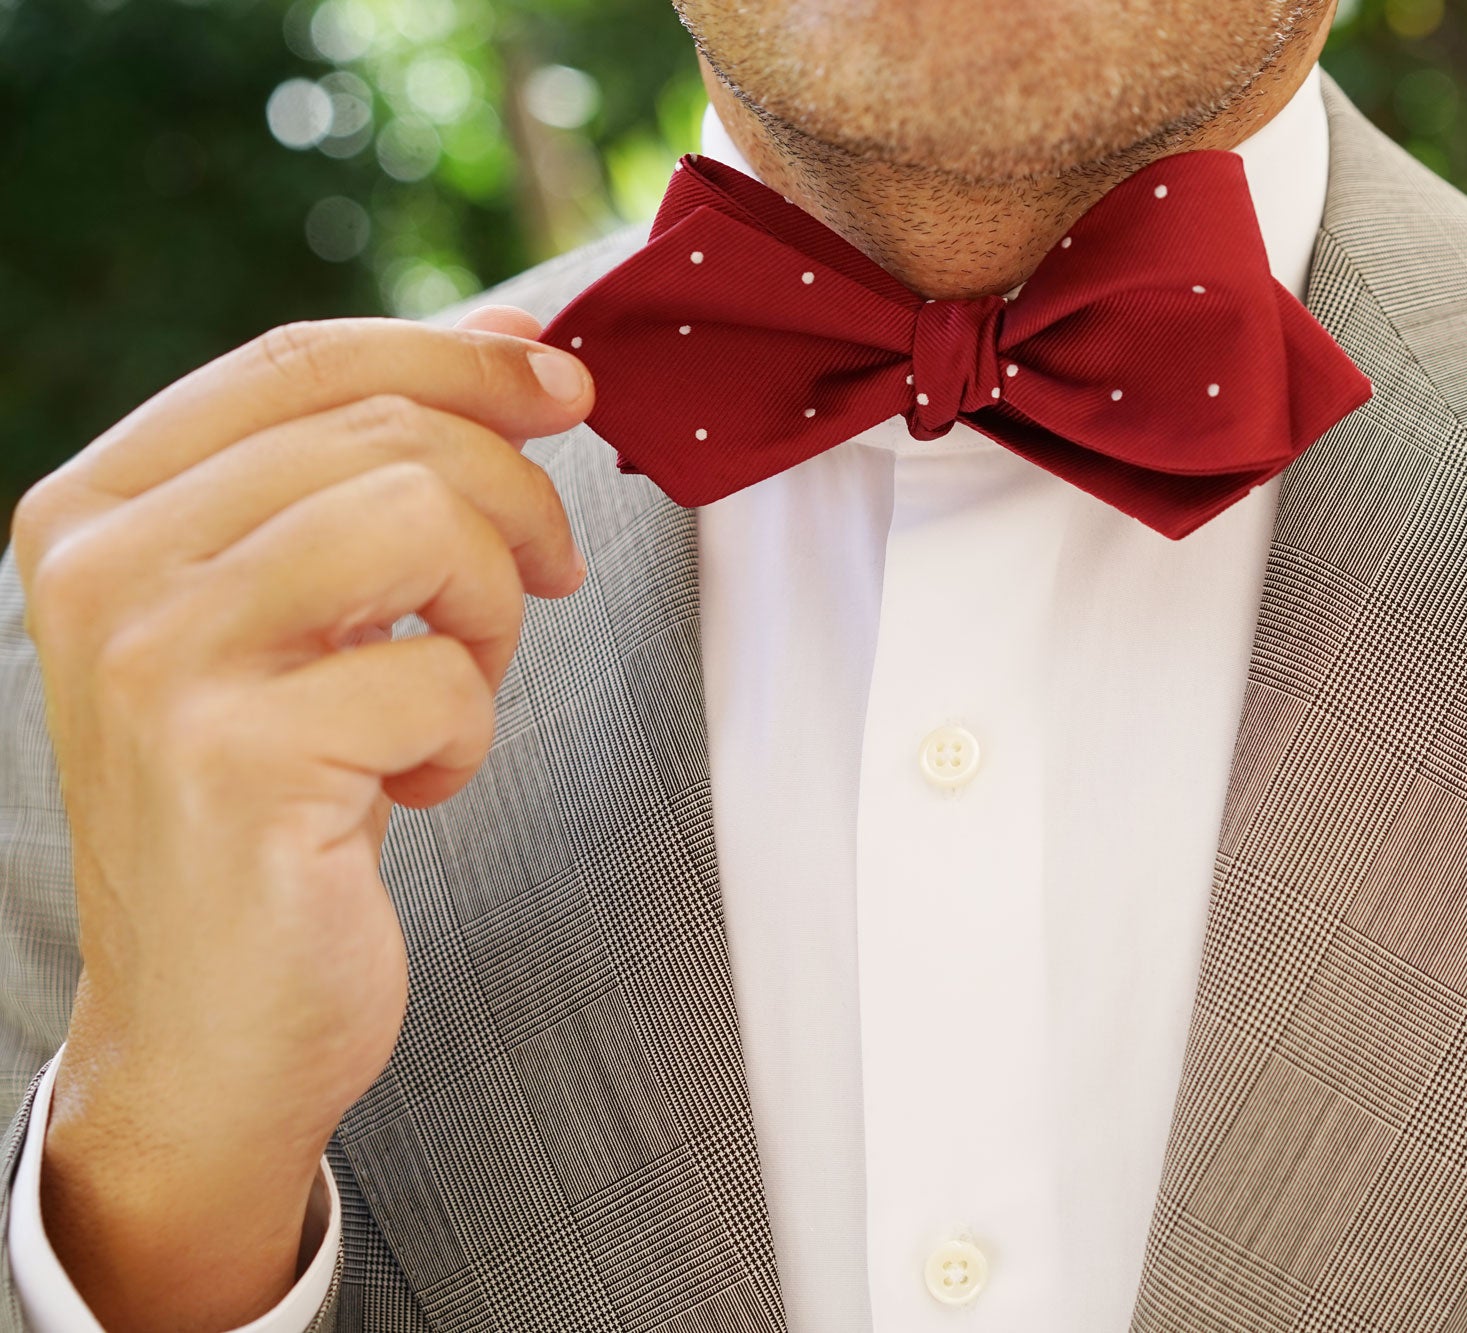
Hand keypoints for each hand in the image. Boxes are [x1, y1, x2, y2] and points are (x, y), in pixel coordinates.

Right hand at [9, 306, 592, 1330]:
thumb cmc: (275, 802)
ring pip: (422, 521)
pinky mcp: (231, 761)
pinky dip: (467, 733)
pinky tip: (411, 786)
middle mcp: (101, 568)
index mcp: (98, 506)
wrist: (207, 1025)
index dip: (460, 354)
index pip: (301, 359)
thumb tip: (518, 338)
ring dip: (492, 612)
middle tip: (544, 582)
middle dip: (515, 501)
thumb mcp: (299, 612)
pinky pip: (441, 676)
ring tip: (456, 688)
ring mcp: (154, 662)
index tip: (565, 387)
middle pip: (386, 432)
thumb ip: (367, 473)